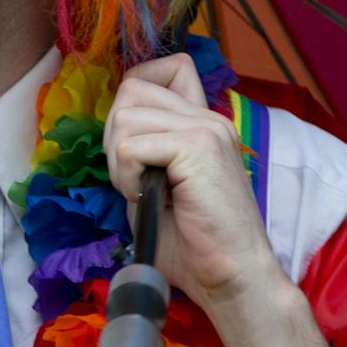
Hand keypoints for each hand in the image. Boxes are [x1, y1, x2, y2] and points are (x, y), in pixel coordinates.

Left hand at [103, 53, 282, 306]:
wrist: (231, 279)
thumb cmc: (192, 243)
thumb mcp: (156, 182)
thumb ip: (142, 146)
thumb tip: (115, 123)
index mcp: (203, 123)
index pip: (169, 67)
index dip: (136, 92)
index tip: (134, 141)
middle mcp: (208, 118)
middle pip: (131, 88)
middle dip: (115, 135)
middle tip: (134, 177)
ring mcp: (206, 129)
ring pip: (125, 116)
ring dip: (119, 160)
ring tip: (143, 190)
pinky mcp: (198, 147)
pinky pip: (131, 146)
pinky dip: (126, 176)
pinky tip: (148, 198)